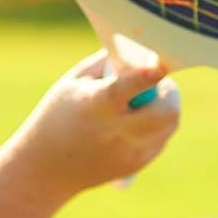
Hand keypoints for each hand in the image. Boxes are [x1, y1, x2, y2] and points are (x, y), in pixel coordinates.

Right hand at [11, 51, 179, 201]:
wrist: (47, 168)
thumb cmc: (58, 115)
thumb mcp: (73, 82)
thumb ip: (105, 63)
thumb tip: (137, 49)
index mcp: (94, 106)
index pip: (123, 90)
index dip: (145, 76)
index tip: (161, 64)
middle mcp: (114, 132)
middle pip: (165, 113)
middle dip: (170, 91)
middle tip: (159, 82)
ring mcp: (127, 154)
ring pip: (169, 125)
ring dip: (165, 106)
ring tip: (145, 101)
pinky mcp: (134, 166)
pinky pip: (161, 140)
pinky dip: (158, 126)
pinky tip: (136, 122)